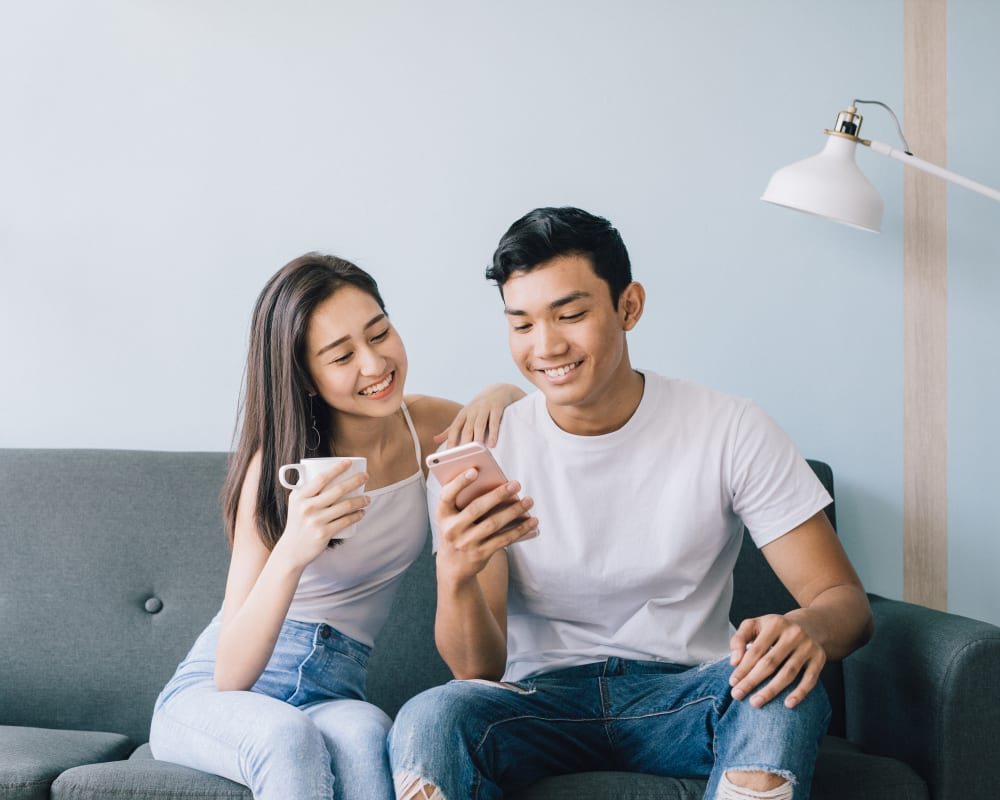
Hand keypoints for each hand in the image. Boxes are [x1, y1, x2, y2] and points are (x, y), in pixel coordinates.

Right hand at [274, 461, 369, 569]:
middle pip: (337, 490)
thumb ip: (306, 490)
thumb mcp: (296, 504)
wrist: (292, 550)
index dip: (336, 468)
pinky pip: (345, 521)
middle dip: (355, 481)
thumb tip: (325, 473)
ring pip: (345, 506)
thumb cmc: (297, 523)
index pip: (321, 478)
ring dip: (360, 500)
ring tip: (367, 498)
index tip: (349, 462)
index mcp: (299, 496)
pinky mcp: (323, 533)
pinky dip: (356, 516)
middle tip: (365, 477)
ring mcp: (316, 521)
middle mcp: (307, 507)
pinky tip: (362, 512)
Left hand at [435, 383, 524, 448]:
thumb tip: (435, 440)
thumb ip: (451, 429)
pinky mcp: (496, 407)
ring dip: (478, 437)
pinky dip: (493, 434)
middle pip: (466, 428)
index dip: (451, 440)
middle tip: (463, 456)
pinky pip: (494, 422)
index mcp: (463, 414)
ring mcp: (484, 408)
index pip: (454, 428)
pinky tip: (492, 444)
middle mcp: (472, 410)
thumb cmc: (479, 408)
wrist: (498, 391)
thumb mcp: (465, 415)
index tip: (449, 454)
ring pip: (479, 425)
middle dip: (464, 442)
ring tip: (477, 451)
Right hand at [435, 468, 537, 585]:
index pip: (447, 495)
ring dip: (514, 511)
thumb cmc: (457, 530)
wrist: (452, 566)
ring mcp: (466, 543)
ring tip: (528, 500)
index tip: (474, 470)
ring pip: (493, 524)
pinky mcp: (480, 554)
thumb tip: (497, 484)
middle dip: (498, 495)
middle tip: (516, 484)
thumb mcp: (453, 517)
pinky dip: (519, 529)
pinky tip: (532, 521)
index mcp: (443, 514)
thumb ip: (466, 500)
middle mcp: (452, 529)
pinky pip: (503, 539)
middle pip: (476, 508)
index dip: (459, 482)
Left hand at [727, 613, 826, 708]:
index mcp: (775, 623)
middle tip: (738, 695)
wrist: (808, 626)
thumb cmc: (774, 629)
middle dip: (752, 681)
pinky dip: (799, 693)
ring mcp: (808, 646)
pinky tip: (788, 704)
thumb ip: (739, 639)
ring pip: (788, 673)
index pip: (756, 650)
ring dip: (771, 690)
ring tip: (756, 702)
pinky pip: (810, 679)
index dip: (743, 668)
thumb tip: (734, 661)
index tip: (732, 683)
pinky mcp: (820, 658)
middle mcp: (794, 633)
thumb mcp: (755, 625)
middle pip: (770, 663)